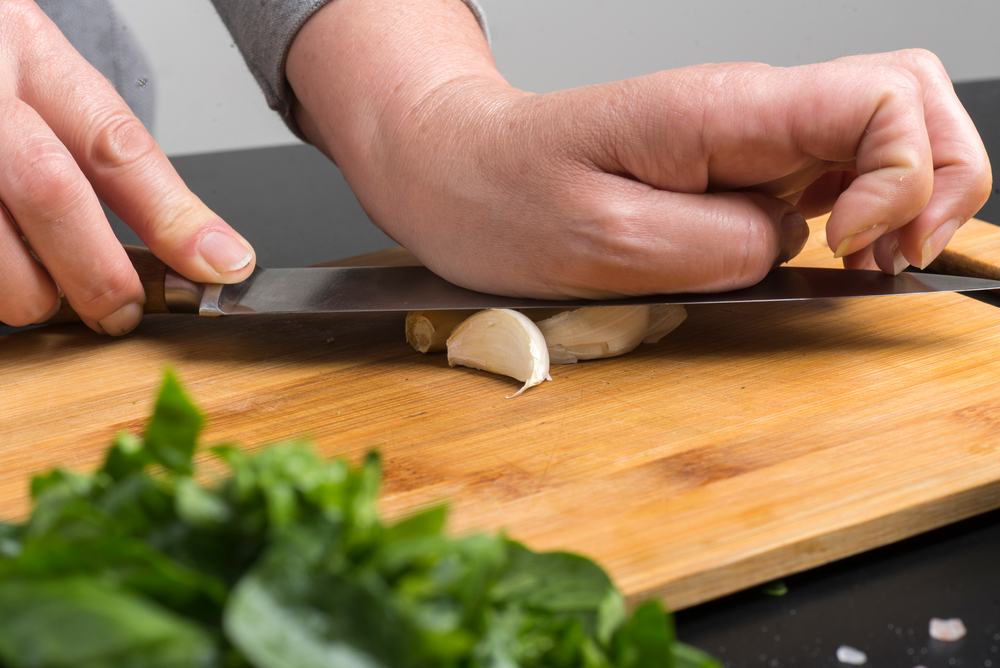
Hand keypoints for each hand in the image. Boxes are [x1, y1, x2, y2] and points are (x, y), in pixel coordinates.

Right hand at [0, 0, 254, 332]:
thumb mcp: (51, 84)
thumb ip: (119, 157)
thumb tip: (213, 249)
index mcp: (29, 59)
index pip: (116, 146)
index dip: (174, 218)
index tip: (222, 265)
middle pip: (51, 194)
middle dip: (97, 274)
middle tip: (118, 312)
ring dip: (29, 293)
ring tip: (39, 281)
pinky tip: (4, 263)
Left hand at [288, 0, 990, 297]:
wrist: (455, 170)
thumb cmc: (503, 195)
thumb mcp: (604, 242)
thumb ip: (718, 249)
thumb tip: (788, 247)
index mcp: (721, 108)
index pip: (881, 99)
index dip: (901, 175)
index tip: (850, 246)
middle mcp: (747, 110)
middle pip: (909, 100)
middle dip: (937, 181)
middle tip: (895, 257)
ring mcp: (745, 136)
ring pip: (880, 136)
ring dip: (901, 201)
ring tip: (867, 263)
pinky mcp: (731, 165)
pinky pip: (826, 174)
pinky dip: (855, 216)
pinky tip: (828, 256)